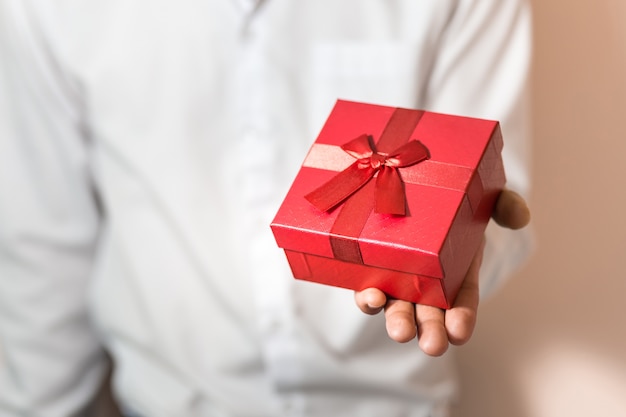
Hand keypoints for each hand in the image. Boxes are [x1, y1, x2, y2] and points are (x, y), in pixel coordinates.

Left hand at [354, 189, 530, 355]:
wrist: (412, 186)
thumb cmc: (454, 199)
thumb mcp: (484, 197)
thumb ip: (505, 205)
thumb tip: (520, 219)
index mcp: (457, 269)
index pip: (462, 300)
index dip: (463, 317)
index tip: (460, 333)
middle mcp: (427, 279)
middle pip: (429, 312)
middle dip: (431, 330)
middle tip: (433, 346)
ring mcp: (398, 276)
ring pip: (397, 305)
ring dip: (398, 321)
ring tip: (400, 334)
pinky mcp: (372, 267)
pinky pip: (368, 286)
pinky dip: (368, 297)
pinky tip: (370, 299)